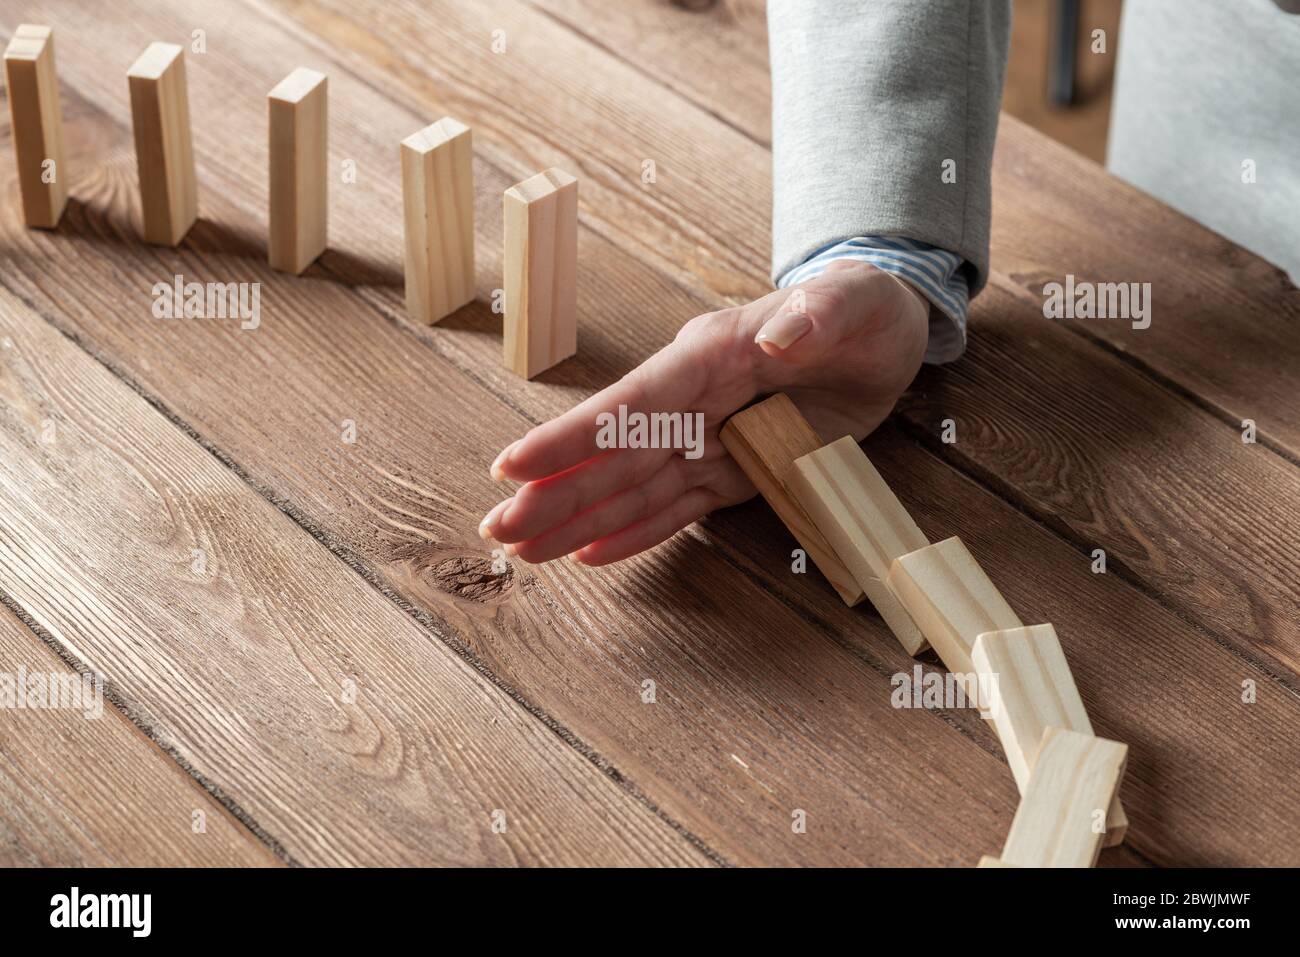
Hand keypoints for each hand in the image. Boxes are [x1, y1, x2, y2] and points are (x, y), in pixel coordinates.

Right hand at [480, 260, 929, 564]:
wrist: (883, 336)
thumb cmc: (864, 310)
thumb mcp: (855, 303)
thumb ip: (817, 315)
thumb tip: (778, 336)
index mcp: (710, 357)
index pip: (632, 403)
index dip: (573, 437)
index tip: (517, 466)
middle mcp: (695, 401)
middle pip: (615, 455)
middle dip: (555, 493)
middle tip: (497, 529)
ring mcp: (708, 440)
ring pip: (634, 488)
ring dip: (579, 520)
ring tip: (524, 551)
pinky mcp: (732, 473)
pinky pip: (677, 509)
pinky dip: (636, 533)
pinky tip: (590, 554)